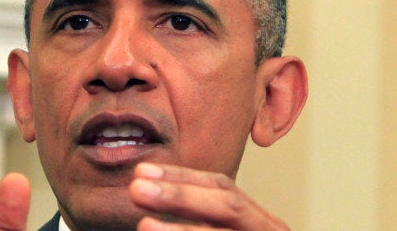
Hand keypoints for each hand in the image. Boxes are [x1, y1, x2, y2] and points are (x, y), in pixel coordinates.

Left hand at [130, 163, 288, 229]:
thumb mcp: (221, 229)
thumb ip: (198, 218)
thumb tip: (146, 192)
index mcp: (259, 221)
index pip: (221, 187)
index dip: (181, 177)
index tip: (142, 172)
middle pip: (227, 205)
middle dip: (181, 195)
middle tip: (137, 188)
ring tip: (144, 226)